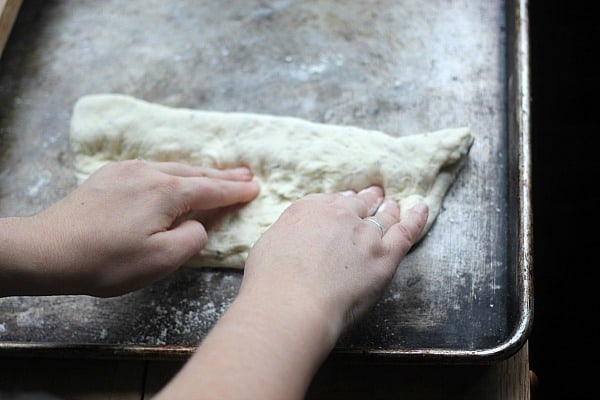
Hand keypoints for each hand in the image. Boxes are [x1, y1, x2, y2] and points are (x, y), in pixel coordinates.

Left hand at [0, 160, 258, 296]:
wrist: (48, 250)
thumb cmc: (107, 261)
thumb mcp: (161, 260)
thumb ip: (192, 239)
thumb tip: (198, 224)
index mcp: (167, 193)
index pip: (211, 190)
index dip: (235, 191)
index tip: (254, 190)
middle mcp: (150, 173)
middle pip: (195, 173)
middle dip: (222, 175)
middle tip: (246, 174)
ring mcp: (127, 171)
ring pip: (173, 168)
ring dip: (198, 172)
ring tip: (216, 173)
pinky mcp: (109, 176)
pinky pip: (151, 169)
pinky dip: (172, 173)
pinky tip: (173, 176)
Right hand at [240, 186, 428, 337]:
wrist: (290, 303)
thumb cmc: (270, 283)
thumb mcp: (267, 246)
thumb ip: (289, 237)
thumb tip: (297, 241)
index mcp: (308, 210)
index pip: (331, 202)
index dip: (342, 203)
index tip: (347, 202)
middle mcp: (338, 215)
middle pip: (358, 204)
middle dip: (367, 200)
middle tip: (374, 196)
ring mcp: (364, 234)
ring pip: (383, 216)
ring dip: (389, 209)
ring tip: (394, 205)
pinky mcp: (384, 256)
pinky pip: (406, 230)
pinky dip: (416, 218)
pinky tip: (421, 208)